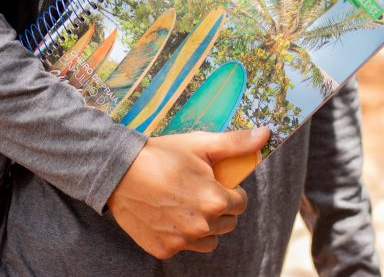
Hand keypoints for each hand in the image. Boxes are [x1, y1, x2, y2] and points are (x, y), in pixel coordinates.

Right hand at [107, 127, 269, 259]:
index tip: (214, 181)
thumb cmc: (161, 154)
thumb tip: (266, 134)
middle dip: (218, 207)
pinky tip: (166, 213)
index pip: (240, 203)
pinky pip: (184, 246)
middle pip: (227, 223)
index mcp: (214, 200)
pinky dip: (180, 234)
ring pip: (209, 239)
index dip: (230, 190)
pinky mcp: (164, 249)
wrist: (117, 170)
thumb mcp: (200, 144)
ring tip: (184, 203)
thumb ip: (236, 143)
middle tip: (197, 189)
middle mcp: (200, 226)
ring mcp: (181, 240)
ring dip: (204, 225)